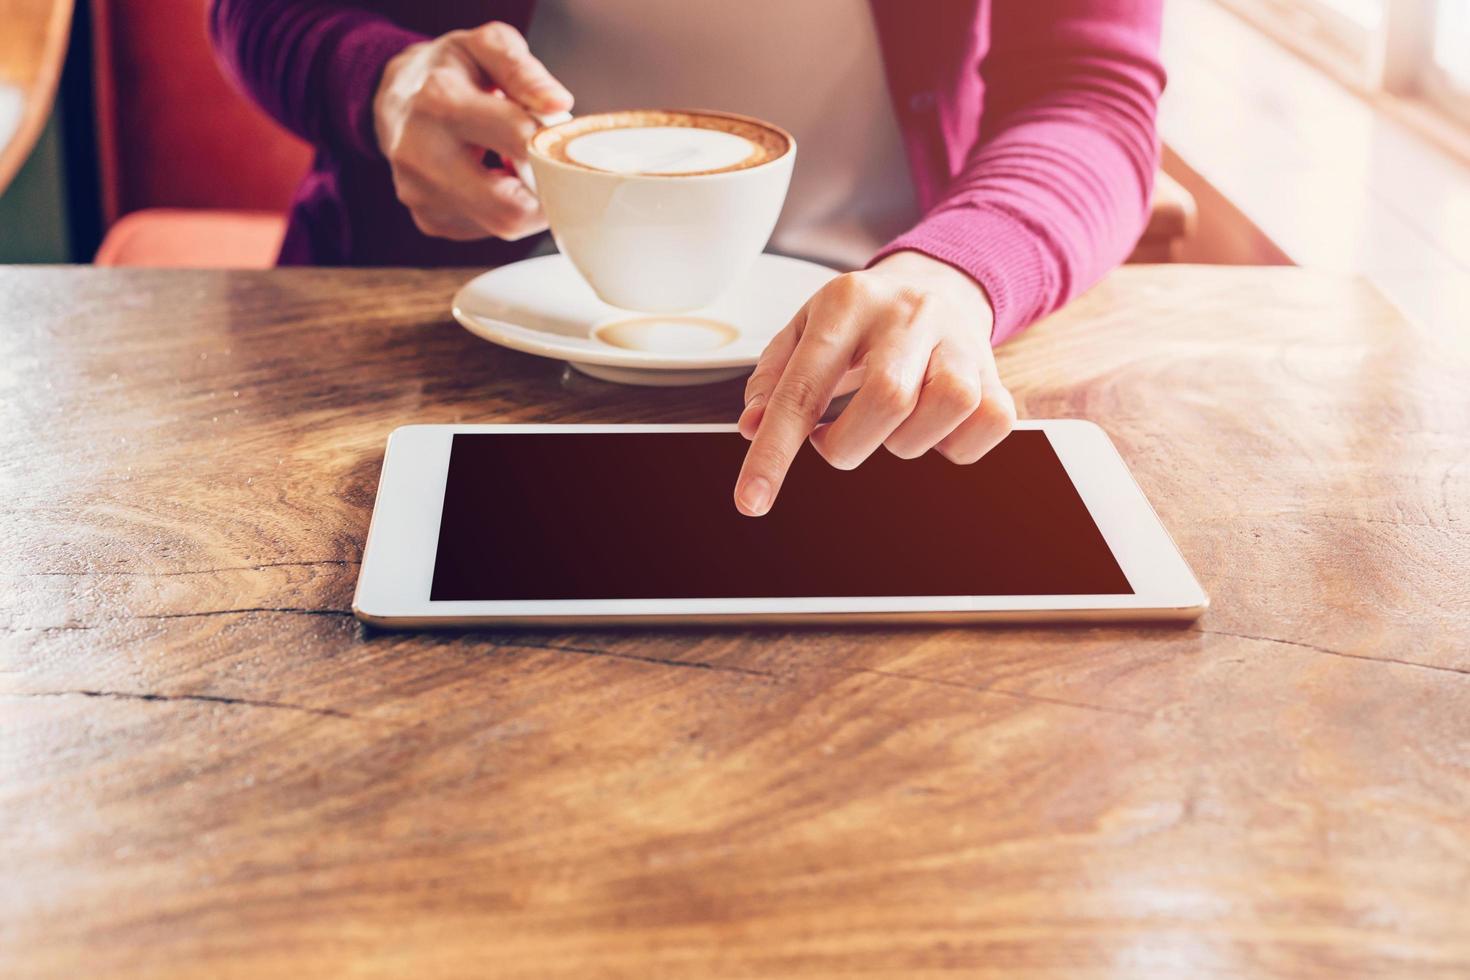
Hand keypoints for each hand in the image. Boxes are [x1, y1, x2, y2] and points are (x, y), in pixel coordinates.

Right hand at [373, 21, 572, 240]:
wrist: (396, 96)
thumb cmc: (450, 70)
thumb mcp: (485, 47)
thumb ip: (523, 70)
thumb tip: (559, 104)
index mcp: (440, 102)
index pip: (519, 140)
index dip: (555, 146)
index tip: (564, 140)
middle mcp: (422, 154)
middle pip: (511, 207)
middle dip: (546, 193)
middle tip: (553, 167)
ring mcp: (421, 194)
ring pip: (504, 225)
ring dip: (527, 201)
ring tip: (517, 164)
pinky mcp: (428, 219)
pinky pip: (488, 230)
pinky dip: (504, 209)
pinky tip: (494, 180)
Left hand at [733, 250, 1015, 516]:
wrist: (936, 282)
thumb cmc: (862, 319)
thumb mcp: (805, 329)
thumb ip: (775, 377)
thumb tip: (753, 426)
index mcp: (847, 302)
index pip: (805, 384)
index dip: (775, 450)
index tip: (752, 500)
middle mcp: (909, 314)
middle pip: (888, 396)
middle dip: (849, 445)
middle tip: (834, 441)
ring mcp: (959, 340)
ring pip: (949, 405)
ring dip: (907, 442)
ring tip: (889, 427)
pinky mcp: (995, 370)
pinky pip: (991, 422)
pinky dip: (956, 445)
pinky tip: (930, 428)